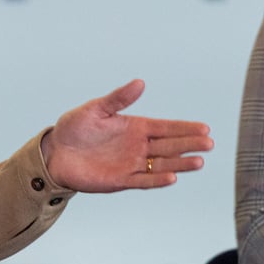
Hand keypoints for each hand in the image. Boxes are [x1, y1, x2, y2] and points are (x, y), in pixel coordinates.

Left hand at [41, 79, 212, 191]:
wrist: (54, 152)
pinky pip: (143, 181)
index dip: (184, 128)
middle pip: (169, 145)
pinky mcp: (120, 180)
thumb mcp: (96, 109)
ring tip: (199, 161)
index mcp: (134, 127)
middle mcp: (137, 146)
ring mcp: (131, 164)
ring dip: (180, 164)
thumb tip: (140, 82)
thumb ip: (118, 98)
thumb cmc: (74, 128)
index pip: (165, 127)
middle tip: (209, 143)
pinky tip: (172, 177)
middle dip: (189, 144)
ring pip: (162, 165)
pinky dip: (157, 180)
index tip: (205, 128)